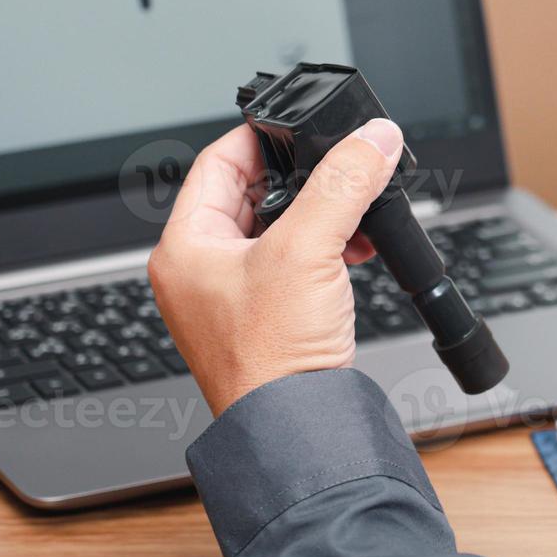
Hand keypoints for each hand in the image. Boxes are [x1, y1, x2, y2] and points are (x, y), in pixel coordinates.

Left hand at [148, 119, 404, 415]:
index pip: (218, 163)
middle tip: (340, 170)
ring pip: (279, 230)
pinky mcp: (267, 320)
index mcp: (185, 247)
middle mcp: (202, 271)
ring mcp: (233, 298)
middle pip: (253, 194)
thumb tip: (371, 139)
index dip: (262, 137)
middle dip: (304, 181)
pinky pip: (294, 265)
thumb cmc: (271, 360)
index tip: (302, 125)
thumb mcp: (307, 251)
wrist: (296, 430)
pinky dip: (325, 250)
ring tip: (355, 215)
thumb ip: (343, 185)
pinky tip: (354, 250)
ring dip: (321, 216)